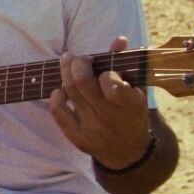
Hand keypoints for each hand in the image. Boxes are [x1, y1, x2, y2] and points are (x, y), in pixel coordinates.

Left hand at [49, 35, 150, 168]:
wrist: (128, 153)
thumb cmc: (131, 113)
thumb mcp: (137, 90)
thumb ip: (127, 64)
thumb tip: (118, 40)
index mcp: (130, 105)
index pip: (112, 85)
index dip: (105, 72)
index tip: (102, 67)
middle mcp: (110, 118)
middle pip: (82, 83)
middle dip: (77, 63)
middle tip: (76, 57)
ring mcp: (92, 129)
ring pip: (69, 93)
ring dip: (65, 72)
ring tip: (67, 62)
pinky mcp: (78, 139)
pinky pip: (58, 112)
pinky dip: (56, 96)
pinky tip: (60, 89)